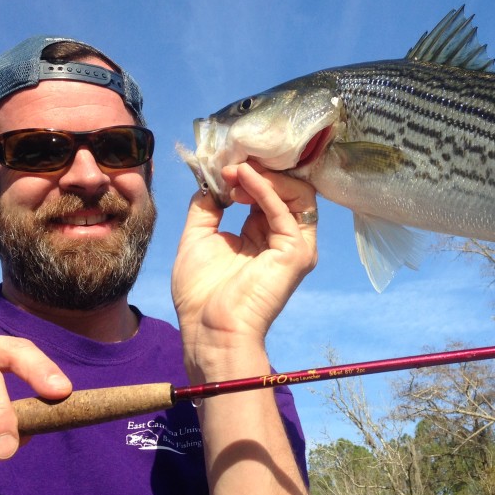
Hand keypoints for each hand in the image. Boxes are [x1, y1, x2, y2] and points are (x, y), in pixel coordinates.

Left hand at [171, 163, 317, 379]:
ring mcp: (293, 245)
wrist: (210, 330)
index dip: (247, 174)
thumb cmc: (202, 294)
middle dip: (257, 169)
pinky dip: (264, 187)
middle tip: (230, 163)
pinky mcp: (296, 252)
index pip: (266, 192)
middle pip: (286, 188)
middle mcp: (280, 238)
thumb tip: (213, 181)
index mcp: (259, 236)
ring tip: (235, 173)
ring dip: (263, 176)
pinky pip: (284, 209)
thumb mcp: (198, 238)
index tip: (222, 164)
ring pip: (296, 193)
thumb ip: (207, 207)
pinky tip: (241, 177)